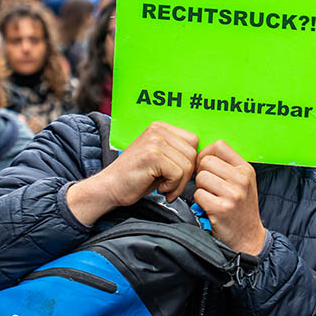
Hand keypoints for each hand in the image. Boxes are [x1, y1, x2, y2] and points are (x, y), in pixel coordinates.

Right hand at [66, 122, 197, 225]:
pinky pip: (178, 173)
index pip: (194, 141)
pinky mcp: (152, 155)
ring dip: (179, 183)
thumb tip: (205, 157)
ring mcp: (155, 141)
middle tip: (171, 186)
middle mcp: (158, 129)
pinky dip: (172, 186)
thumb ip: (178, 152)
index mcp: (161, 127)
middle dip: (187, 175)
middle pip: (193, 153)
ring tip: (165, 188)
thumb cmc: (137, 177)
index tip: (177, 175)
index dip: (190, 162)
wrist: (109, 188)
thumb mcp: (161, 159)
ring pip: (188, 164)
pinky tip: (159, 188)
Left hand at [193, 140, 265, 255]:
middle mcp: (241, 179)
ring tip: (211, 196)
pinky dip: (199, 201)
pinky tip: (209, 206)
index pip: (219, 146)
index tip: (204, 165)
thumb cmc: (241, 208)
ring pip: (200, 177)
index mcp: (246, 169)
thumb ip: (227, 166)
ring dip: (200, 188)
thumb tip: (202, 153)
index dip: (206, 153)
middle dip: (201, 173)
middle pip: (206, 161)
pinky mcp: (221, 208)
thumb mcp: (243, 182)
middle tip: (207, 185)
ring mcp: (232, 194)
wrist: (248, 237)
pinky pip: (198, 195)